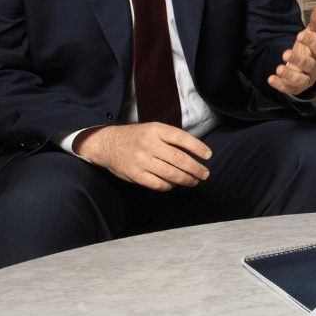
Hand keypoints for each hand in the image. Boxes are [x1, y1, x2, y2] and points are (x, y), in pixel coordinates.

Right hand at [73, 122, 211, 190]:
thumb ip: (171, 138)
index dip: (198, 147)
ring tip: (194, 181)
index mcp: (156, 130)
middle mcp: (149, 144)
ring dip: (186, 179)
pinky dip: (169, 186)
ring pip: (171, 173)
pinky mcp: (135, 174)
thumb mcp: (152, 129)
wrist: (107, 144)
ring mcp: (142, 160)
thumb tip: (195, 152)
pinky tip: (174, 184)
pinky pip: (158, 184)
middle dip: (196, 168)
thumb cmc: (135, 137)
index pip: (182, 138)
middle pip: (179, 159)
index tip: (208, 155)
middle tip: (205, 174)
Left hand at [269, 2, 315, 96]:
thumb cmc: (310, 49)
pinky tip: (271, 79)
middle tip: (286, 53)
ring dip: (289, 75)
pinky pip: (289, 88)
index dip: (310, 42)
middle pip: (309, 65)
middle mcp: (315, 67)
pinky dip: (280, 85)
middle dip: (298, 60)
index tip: (300, 35)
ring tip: (279, 68)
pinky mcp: (296, 87)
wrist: (307, 69)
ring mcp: (306, 79)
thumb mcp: (314, 33)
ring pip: (301, 79)